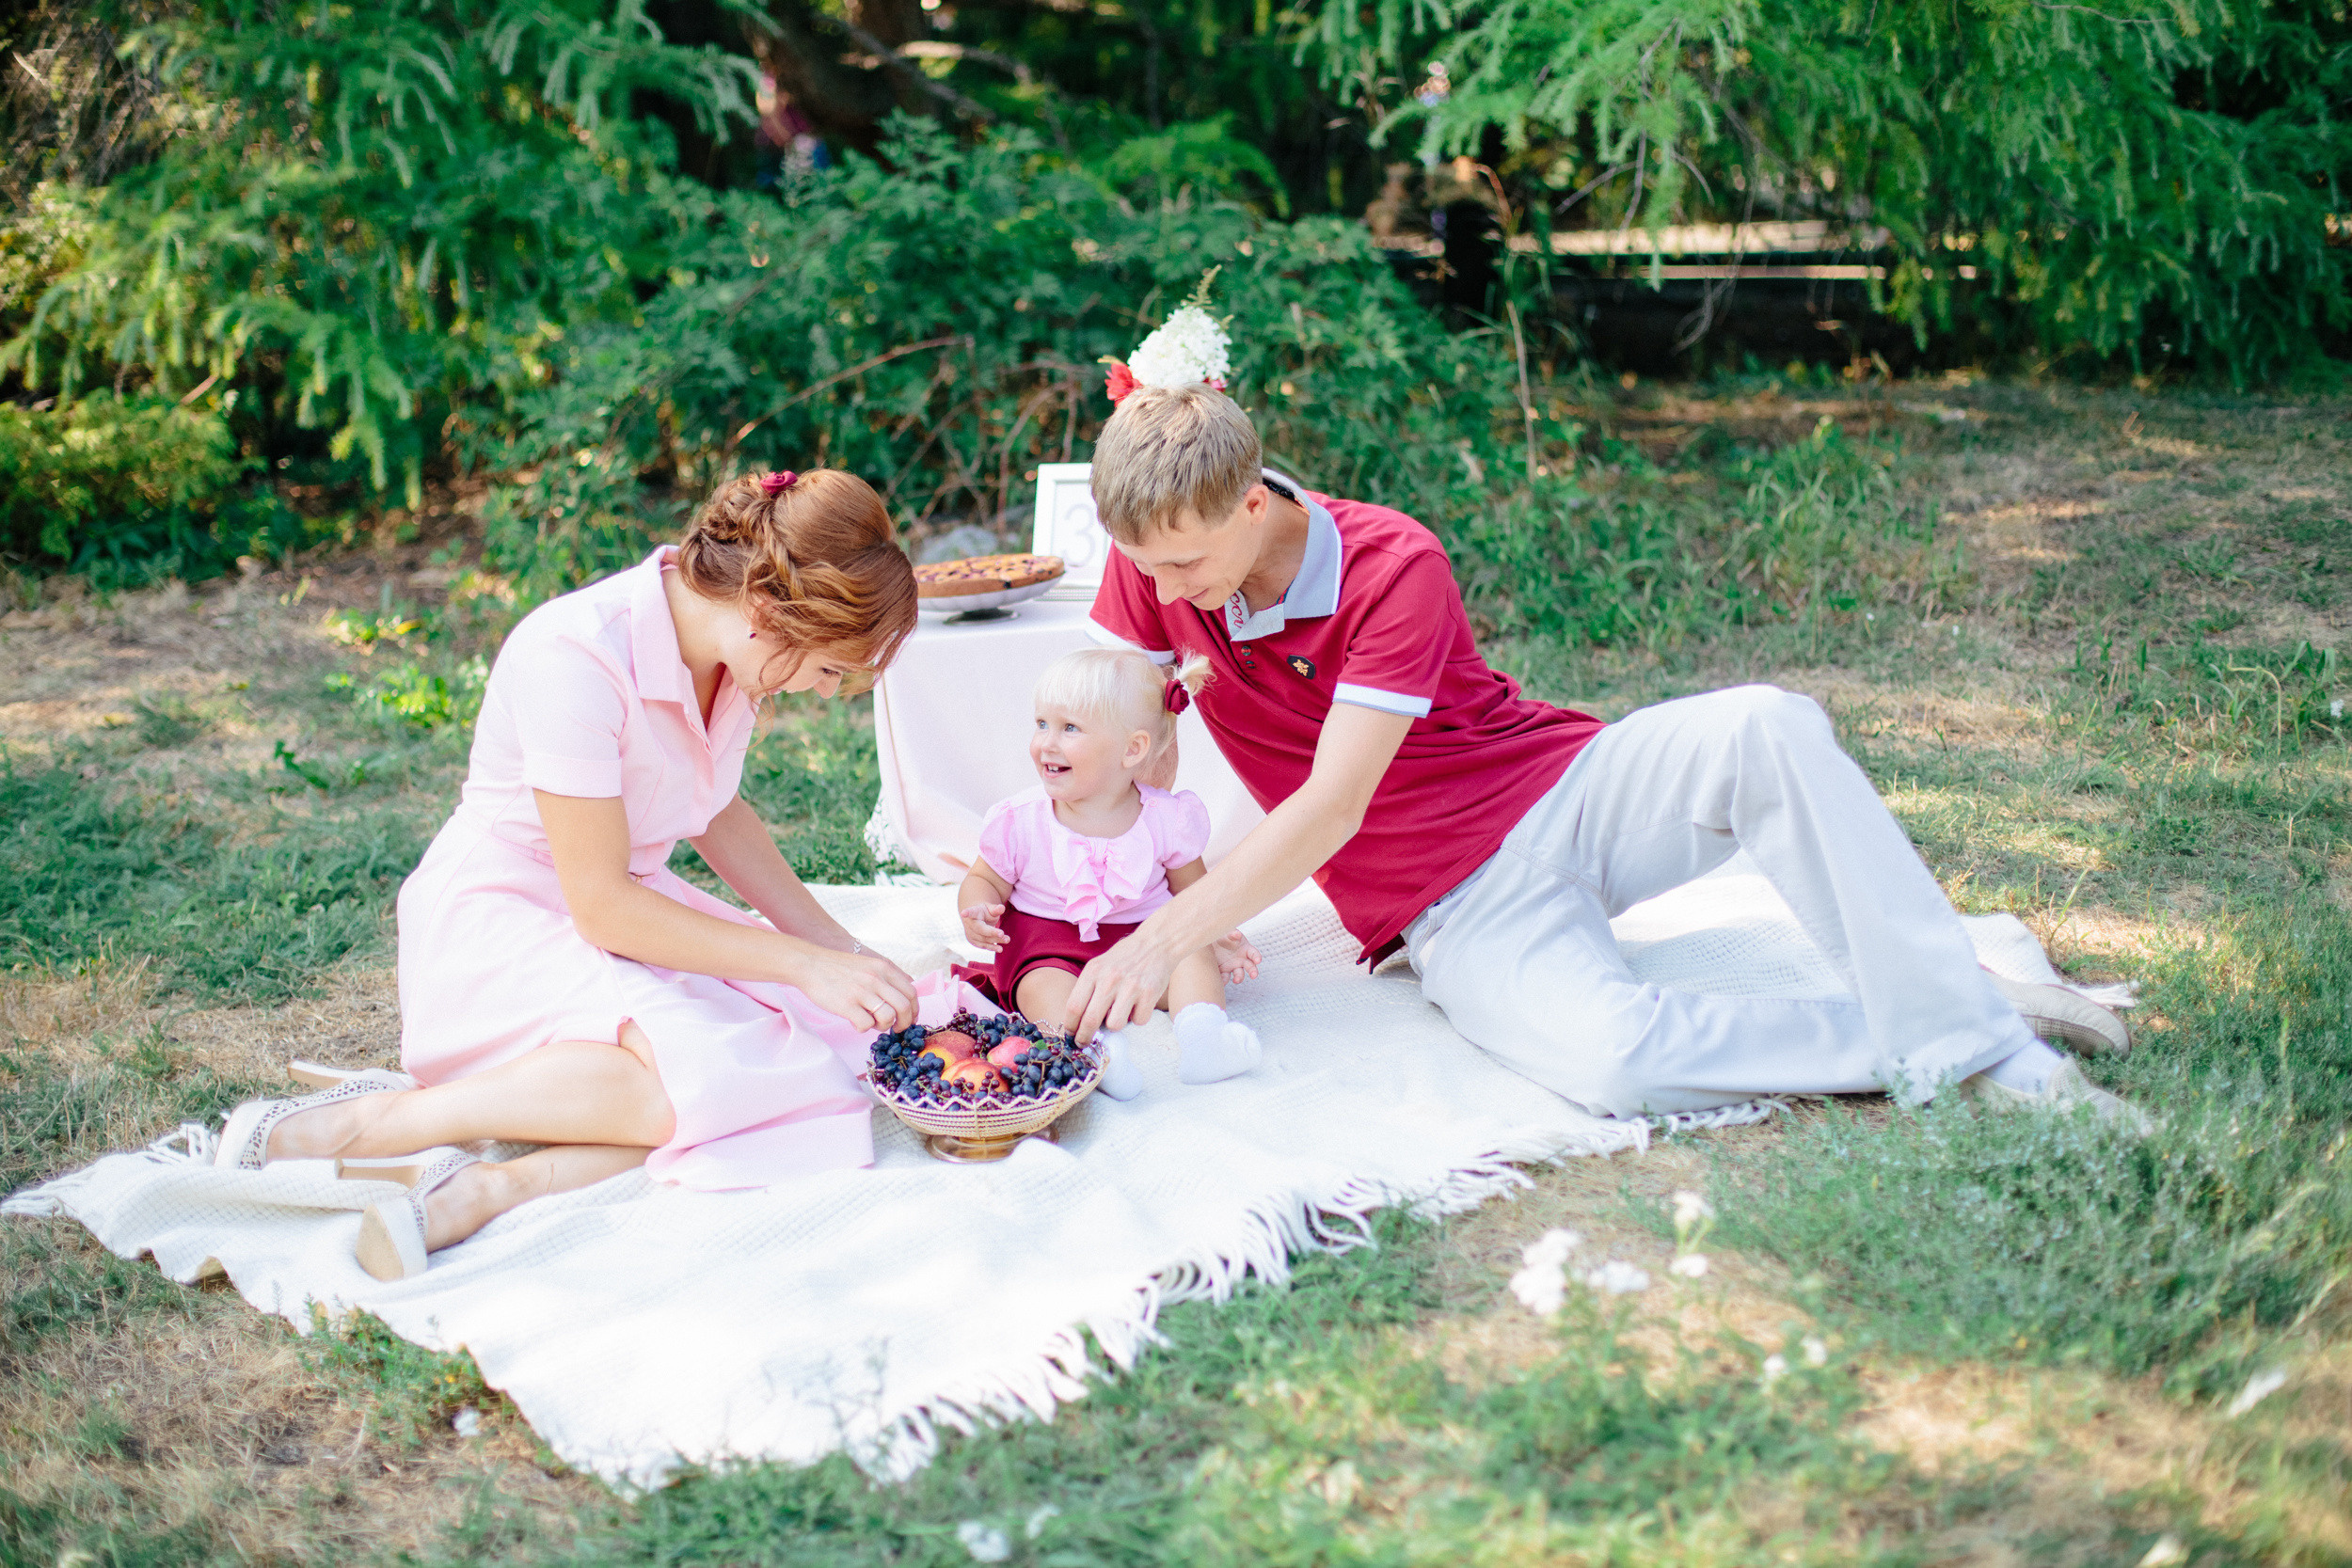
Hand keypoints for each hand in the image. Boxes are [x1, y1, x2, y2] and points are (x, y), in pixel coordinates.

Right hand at [793, 944, 917, 1032]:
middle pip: (905, 1007)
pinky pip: (866, 1025)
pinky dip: (863, 1029)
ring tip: (873, 1023)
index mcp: (884, 968)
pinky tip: (855, 1022)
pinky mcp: (847, 1005)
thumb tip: (906, 993)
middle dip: (904, 1023)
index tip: (909, 1019)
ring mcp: (862, 991)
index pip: (911, 992)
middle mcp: (876, 978)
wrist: (810, 964)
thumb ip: (887, 976)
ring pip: (888, 1017)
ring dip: (884, 1026)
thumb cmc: (838, 967)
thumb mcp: (869, 963)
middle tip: (896, 1029)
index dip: (914, 1010)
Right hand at [960, 902, 1007, 950]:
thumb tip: (1002, 908)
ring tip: (1007, 939)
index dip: (967, 912)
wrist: (977, 920)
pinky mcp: (974, 942)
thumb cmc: (985, 912)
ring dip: (995, 940)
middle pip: (981, 929)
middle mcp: (970, 924)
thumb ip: (996, 909)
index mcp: (973, 912)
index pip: (970, 912)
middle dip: (991, 932)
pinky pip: (984, 946)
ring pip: (984, 939)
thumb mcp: (990, 908)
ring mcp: (971, 934)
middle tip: (1002, 934)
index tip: (963, 913)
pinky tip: (1000, 949)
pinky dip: (992, 947)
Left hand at [1065, 933, 1176, 1042]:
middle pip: (1090, 1020)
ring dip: (1115, 1024)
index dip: (1070, 1026)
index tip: (1071, 1035)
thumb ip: (1089, 989)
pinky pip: (1138, 1020)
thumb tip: (1079, 1021)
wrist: (1156, 943)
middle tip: (1085, 1043)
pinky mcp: (1149, 993)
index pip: (1074, 1006)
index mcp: (1093, 971)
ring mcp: (1130, 987)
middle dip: (1085, 1037)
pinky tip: (1138, 1005)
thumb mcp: (1099, 965)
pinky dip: (1138, 1017)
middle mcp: (1110, 979)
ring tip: (1120, 1012)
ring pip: (1115, 1025)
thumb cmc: (1124, 958)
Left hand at [1212, 930, 1261, 983]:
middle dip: (1253, 971)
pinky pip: (1225, 977)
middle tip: (1254, 975)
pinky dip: (1224, 980)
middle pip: (1250, 967)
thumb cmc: (1222, 936)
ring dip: (1239, 978)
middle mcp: (1241, 960)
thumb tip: (1236, 934)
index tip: (1258, 960)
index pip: (1254, 954)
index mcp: (1245, 949)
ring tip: (1236, 980)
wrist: (1210, 943)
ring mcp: (1233, 966)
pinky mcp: (1224, 971)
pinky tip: (1222, 982)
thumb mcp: (1227, 933)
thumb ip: (1232, 934)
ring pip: (1239, 975)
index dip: (1257, 957)